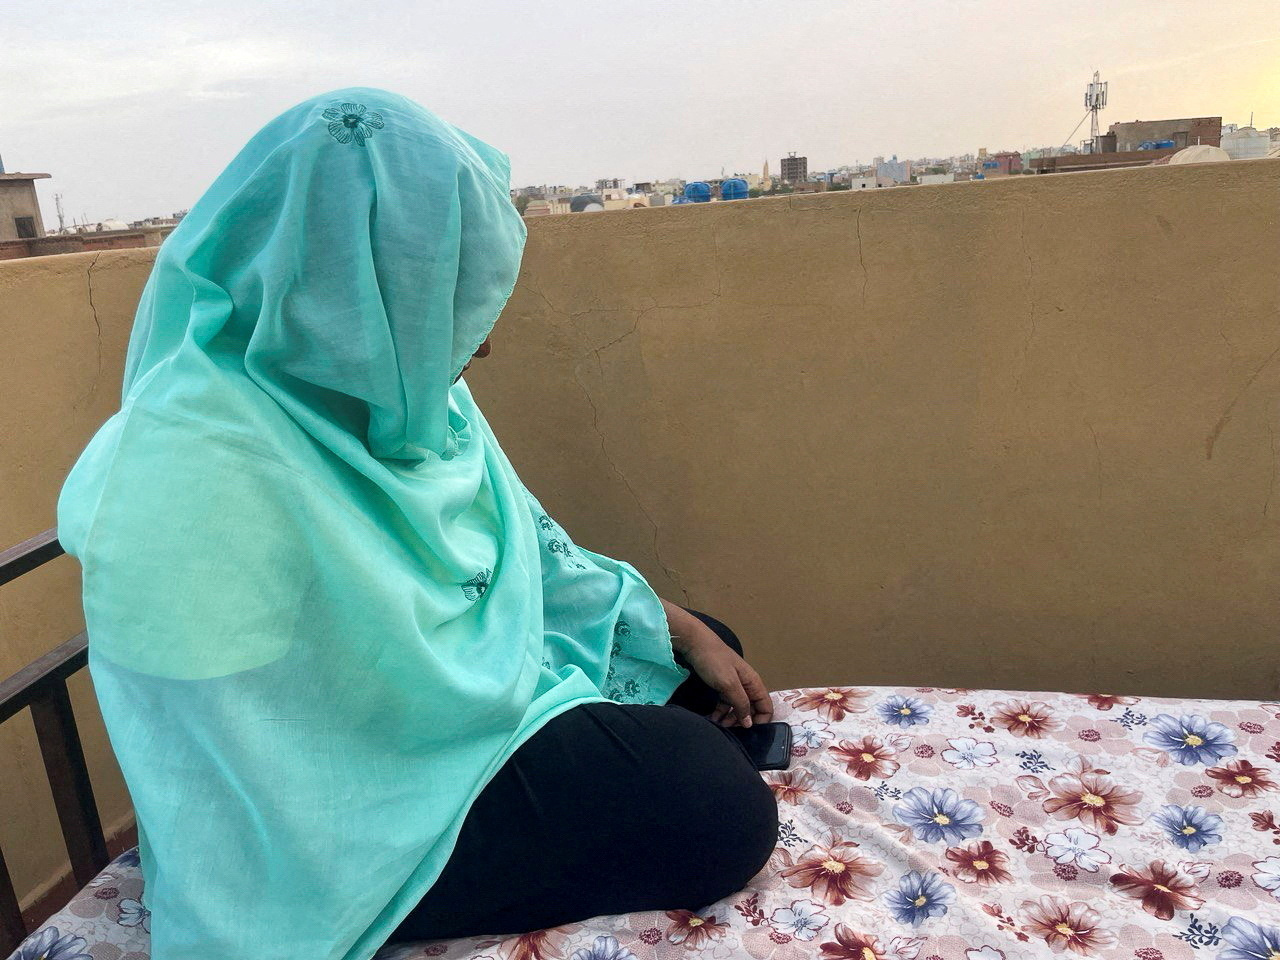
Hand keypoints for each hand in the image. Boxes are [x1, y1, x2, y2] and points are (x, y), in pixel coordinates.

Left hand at [660, 600, 772, 727]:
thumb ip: (741, 703)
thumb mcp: (729, 684)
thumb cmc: (714, 661)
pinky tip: (712, 718)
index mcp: (753, 683)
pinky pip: (725, 703)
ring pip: (737, 707)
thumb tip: (750, 724)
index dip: (761, 721)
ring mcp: (734, 685)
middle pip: (751, 709)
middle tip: (729, 729)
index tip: (748, 731)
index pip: (766, 707)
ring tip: (718, 725)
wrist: (695, 644)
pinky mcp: (721, 685)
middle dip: (742, 721)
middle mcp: (746, 685)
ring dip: (730, 718)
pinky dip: (721, 712)